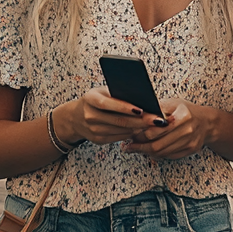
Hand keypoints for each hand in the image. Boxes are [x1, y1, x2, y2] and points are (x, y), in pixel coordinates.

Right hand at [54, 86, 168, 145]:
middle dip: (140, 121)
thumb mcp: (103, 91)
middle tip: (157, 120)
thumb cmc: (96, 99)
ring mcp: (93, 130)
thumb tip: (142, 96)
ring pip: (120, 131)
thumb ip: (118, 93)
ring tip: (154, 125)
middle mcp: (90, 115)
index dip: (124, 107)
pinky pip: (118, 138)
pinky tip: (143, 130)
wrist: (75, 117)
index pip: (108, 104)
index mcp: (90, 99)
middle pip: (118, 120)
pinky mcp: (97, 140)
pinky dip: (132, 134)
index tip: (141, 109)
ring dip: (139, 129)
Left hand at [120, 99, 213, 159]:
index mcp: (182, 116)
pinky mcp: (189, 150)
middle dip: (139, 146)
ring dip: (145, 152)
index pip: (155, 130)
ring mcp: (189, 142)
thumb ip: (157, 109)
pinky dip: (156, 155)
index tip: (129, 134)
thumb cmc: (187, 111)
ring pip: (161, 153)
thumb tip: (137, 115)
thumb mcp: (173, 103)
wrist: (207, 122)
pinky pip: (168, 156)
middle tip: (127, 145)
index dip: (140, 134)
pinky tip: (148, 150)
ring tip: (134, 148)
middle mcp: (187, 130)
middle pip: (157, 144)